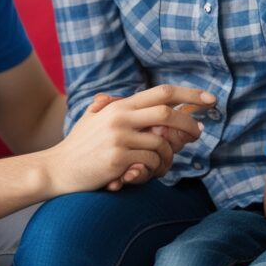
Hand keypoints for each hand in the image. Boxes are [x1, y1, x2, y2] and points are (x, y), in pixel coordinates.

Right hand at [89, 92, 203, 190]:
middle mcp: (120, 118)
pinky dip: (155, 169)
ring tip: (164, 162)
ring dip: (169, 155)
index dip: (189, 95)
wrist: (56, 169)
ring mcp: (119, 138)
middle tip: (199, 133)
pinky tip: (146, 173)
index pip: (161, 92)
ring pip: (161, 143)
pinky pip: (150, 162)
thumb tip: (116, 97)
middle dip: (189, 124)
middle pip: (167, 114)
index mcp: (119, 106)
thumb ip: (107, 106)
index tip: (209, 99)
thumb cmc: (78, 145)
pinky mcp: (118, 159)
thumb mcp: (92, 118)